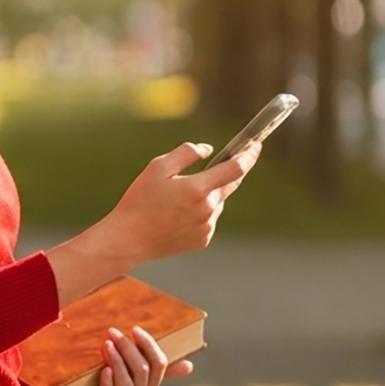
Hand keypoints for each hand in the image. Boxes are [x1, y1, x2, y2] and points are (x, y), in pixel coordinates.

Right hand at [44, 140, 260, 307]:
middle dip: (227, 173)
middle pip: (229, 185)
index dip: (249, 155)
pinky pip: (209, 219)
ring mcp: (207, 226)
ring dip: (208, 194)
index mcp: (197, 188)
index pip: (236, 169)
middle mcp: (208, 209)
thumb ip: (185, 153)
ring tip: (178, 198)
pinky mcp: (203, 239)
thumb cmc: (140, 200)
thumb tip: (207, 149)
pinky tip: (177, 214)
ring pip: (217, 202)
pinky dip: (200, 211)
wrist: (129, 239)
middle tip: (219, 164)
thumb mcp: (157, 167)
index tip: (255, 146)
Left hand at [64, 326, 192, 385]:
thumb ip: (149, 363)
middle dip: (129, 350)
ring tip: (105, 345)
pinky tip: (103, 371)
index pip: (160, 365)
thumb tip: (189, 365)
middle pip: (142, 373)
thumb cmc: (98, 379)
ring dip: (117, 363)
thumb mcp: (123, 368)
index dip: (149, 346)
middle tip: (113, 332)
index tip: (134, 329)